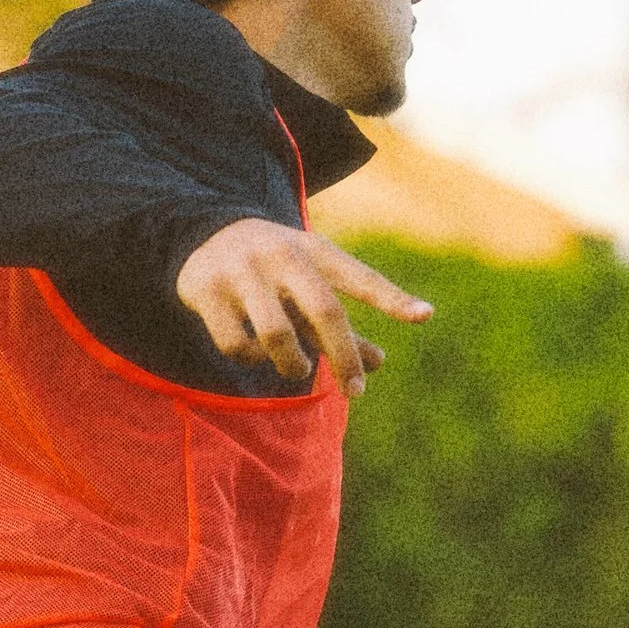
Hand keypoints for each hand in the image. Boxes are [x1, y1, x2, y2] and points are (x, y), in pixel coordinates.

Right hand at [176, 220, 431, 400]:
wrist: (204, 235)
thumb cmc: (275, 271)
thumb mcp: (309, 286)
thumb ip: (341, 324)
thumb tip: (378, 364)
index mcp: (314, 250)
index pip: (359, 276)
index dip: (391, 298)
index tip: (424, 316)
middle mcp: (280, 254)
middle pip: (323, 309)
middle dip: (344, 356)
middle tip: (356, 392)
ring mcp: (241, 271)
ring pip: (276, 334)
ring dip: (293, 364)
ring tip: (298, 368)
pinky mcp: (205, 290)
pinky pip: (236, 344)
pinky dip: (250, 359)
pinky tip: (253, 353)